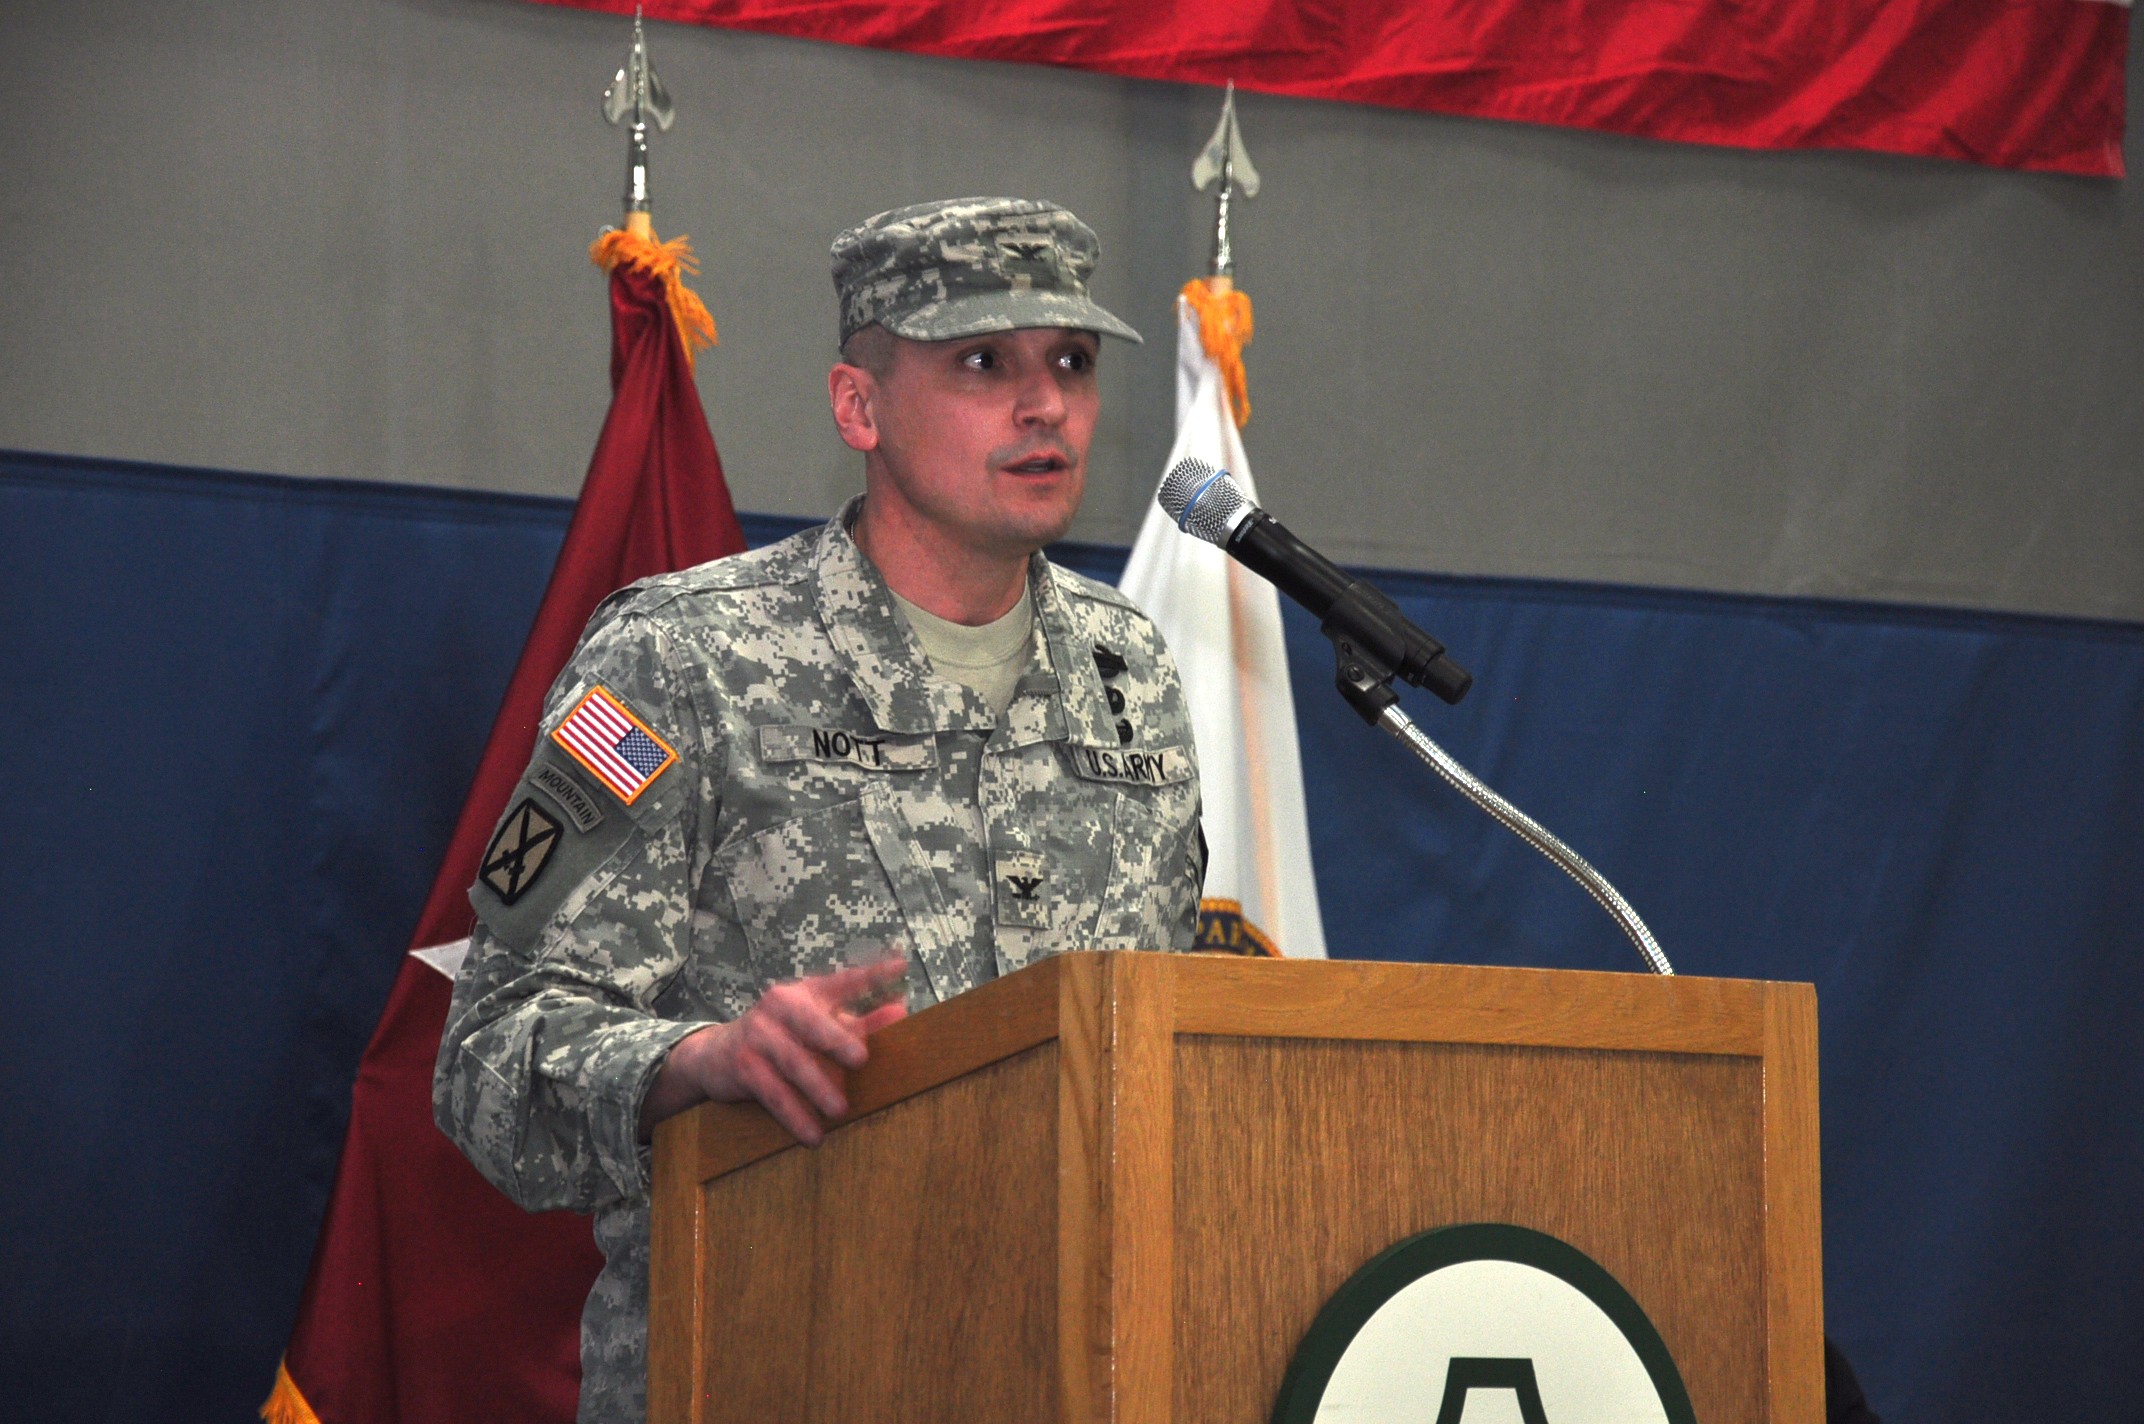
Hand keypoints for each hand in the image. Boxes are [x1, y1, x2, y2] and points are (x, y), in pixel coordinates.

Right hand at [637, 957, 909, 1144]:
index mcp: (804, 993)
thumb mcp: (817, 1024)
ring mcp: (758, 1034)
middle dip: (837, 1039)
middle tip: (861, 1060)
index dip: (870, 973)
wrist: (716, 1055)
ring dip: (818, 1088)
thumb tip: (901, 1011)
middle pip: (812, 1022)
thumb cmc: (780, 1037)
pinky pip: (773, 1093)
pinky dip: (795, 1116)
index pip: (841, 981)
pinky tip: (813, 1135)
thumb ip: (861, 1022)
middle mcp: (779, 1006)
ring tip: (840, 1111)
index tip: (900, 965)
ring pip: (793, 1062)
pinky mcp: (743, 1065)